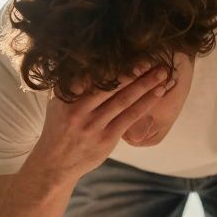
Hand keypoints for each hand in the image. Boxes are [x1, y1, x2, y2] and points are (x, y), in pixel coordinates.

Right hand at [23, 66, 169, 182]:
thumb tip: (90, 61)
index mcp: (66, 96)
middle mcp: (78, 109)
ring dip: (145, 85)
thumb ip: (72, 85)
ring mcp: (93, 125)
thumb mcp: (57, 104)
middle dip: (133, 70)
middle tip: (152, 58)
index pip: (91, 74)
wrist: (54, 164)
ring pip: (123, 99)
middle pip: (110, 84)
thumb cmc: (58, 130)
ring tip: (162, 73)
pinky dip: (145, 103)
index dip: (112, 62)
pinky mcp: (106, 139)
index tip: (130, 51)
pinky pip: (130, 117)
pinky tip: (158, 93)